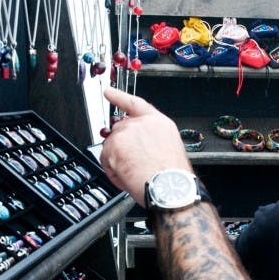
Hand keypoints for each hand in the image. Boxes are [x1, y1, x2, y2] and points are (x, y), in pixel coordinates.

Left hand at [100, 86, 192, 205]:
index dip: (119, 97)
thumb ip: (150, 140)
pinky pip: (105, 159)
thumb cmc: (172, 177)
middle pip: (120, 129)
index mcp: (159, 123)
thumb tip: (137, 147)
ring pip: (111, 145)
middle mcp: (143, 123)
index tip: (108, 91)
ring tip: (133, 173)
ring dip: (117, 160)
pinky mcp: (115, 144)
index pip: (135, 104)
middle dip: (121, 146)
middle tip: (131, 164)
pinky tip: (126, 176)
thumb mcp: (169, 149)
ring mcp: (127, 132)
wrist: (170, 187)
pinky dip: (112, 171)